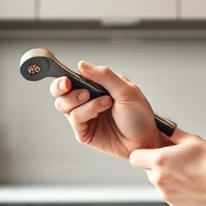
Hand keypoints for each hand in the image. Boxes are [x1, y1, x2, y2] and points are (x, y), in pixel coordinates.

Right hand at [50, 61, 168, 158]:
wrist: (146, 141)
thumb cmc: (140, 116)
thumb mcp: (126, 90)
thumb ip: (104, 76)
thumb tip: (81, 65)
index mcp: (95, 87)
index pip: (71, 79)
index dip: (63, 77)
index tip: (66, 78)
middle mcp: (87, 101)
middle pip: (60, 93)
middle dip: (60, 88)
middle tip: (69, 85)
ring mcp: (84, 117)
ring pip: (64, 105)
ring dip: (80, 100)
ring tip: (104, 100)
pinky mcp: (84, 132)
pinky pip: (75, 119)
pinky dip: (87, 111)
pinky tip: (102, 111)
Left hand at [129, 130, 205, 205]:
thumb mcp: (192, 140)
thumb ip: (174, 135)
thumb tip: (166, 130)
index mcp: (159, 161)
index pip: (134, 158)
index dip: (142, 154)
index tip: (150, 153)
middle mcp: (159, 179)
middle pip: (148, 171)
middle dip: (159, 167)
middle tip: (176, 163)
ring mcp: (165, 194)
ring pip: (160, 184)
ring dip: (168, 179)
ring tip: (188, 174)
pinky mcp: (174, 205)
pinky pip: (170, 195)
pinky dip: (177, 191)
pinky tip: (191, 185)